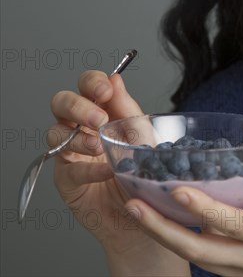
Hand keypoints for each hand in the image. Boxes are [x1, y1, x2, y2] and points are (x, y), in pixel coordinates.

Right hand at [49, 72, 154, 253]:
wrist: (144, 208)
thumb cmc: (143, 167)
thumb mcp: (142, 133)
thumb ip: (127, 107)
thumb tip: (115, 77)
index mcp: (102, 109)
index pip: (87, 85)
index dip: (91, 82)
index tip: (104, 89)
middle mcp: (81, 127)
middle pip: (61, 103)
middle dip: (78, 107)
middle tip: (99, 118)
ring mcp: (71, 152)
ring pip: (55, 132)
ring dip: (79, 137)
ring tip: (99, 147)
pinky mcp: (67, 179)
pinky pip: (68, 169)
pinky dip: (88, 169)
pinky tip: (106, 170)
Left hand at [124, 146, 242, 275]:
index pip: (229, 222)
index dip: (201, 206)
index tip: (176, 189)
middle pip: (197, 249)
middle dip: (160, 229)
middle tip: (133, 206)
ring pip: (196, 259)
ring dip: (166, 237)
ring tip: (141, 212)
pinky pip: (208, 262)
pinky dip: (185, 244)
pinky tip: (172, 225)